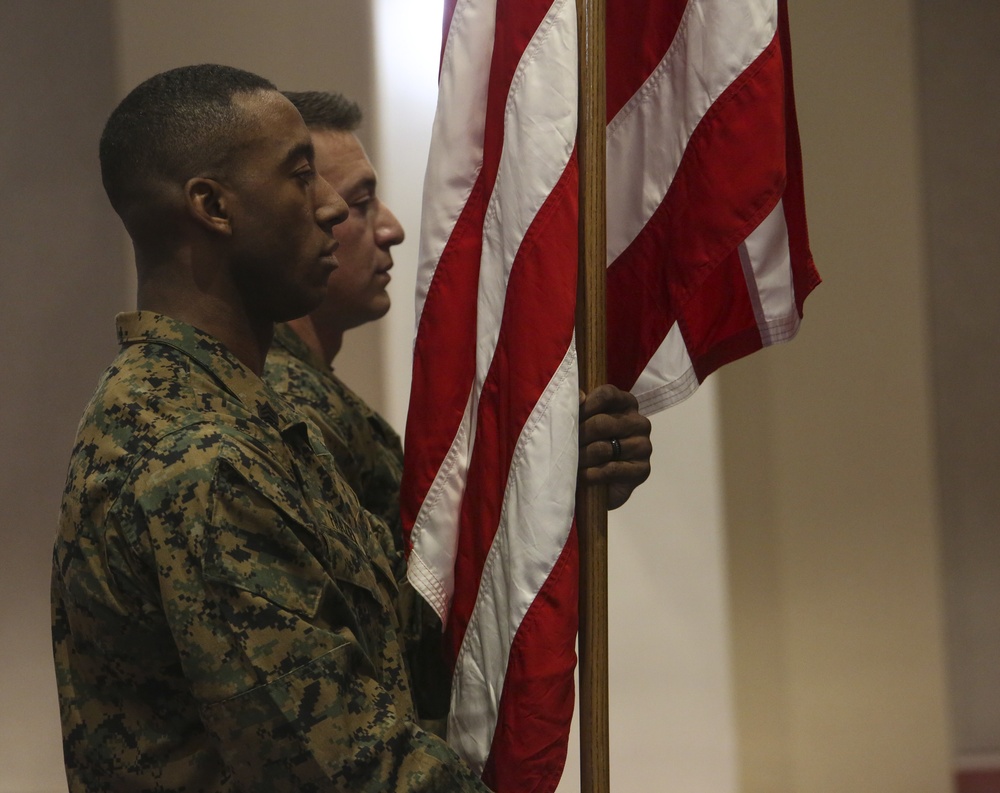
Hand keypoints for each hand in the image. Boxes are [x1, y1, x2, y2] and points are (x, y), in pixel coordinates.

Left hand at [578, 384, 651, 508]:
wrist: (595, 486)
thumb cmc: (587, 447)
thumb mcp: (581, 423)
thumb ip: (578, 406)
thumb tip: (580, 397)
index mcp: (626, 403)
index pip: (607, 395)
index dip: (584, 406)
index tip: (569, 418)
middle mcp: (639, 422)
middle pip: (601, 423)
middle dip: (578, 437)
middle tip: (563, 446)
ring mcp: (643, 446)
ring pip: (602, 448)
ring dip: (581, 458)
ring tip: (570, 463)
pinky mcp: (642, 470)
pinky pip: (610, 470)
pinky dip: (590, 475)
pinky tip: (580, 476)